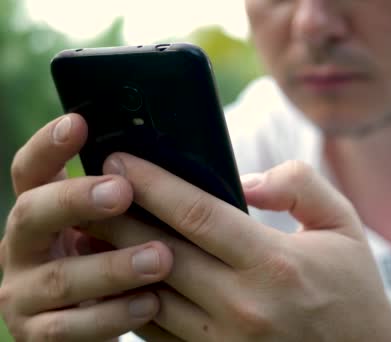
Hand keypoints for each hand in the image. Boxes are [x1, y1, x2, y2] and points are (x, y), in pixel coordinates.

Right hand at [0, 114, 173, 340]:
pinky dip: (112, 315)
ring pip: (62, 276)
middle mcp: (24, 246)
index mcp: (44, 209)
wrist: (96, 322)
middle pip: (33, 213)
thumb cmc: (121, 260)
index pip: (32, 170)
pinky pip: (72, 328)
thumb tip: (195, 166)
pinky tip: (150, 303)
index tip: (79, 122)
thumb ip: (136, 199)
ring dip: (112, 265)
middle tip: (122, 191)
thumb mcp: (121, 226)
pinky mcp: (40, 334)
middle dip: (77, 199)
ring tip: (161, 257)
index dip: (48, 145)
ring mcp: (24, 292)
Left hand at [86, 154, 390, 341]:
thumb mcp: (343, 224)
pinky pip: (155, 331)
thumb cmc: (352, 287)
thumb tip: (247, 180)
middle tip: (86, 186)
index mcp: (275, 262)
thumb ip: (300, 185)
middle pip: (158, 252)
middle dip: (116, 215)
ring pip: (147, 295)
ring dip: (113, 259)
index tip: (119, 158)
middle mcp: (243, 305)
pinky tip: (117, 274)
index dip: (152, 183)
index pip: (197, 214)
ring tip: (90, 228)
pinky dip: (130, 300)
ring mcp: (223, 341)